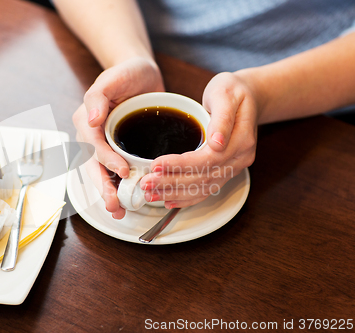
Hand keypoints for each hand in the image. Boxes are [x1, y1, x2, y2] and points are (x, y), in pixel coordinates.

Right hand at [73, 56, 163, 218]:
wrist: (142, 75)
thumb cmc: (127, 73)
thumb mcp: (112, 77)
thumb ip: (98, 96)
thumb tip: (90, 119)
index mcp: (86, 121)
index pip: (93, 145)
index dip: (106, 160)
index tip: (123, 171)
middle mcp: (92, 136)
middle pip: (94, 166)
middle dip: (103, 187)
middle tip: (114, 205)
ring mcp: (105, 145)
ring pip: (103, 173)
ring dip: (109, 193)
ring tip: (119, 211)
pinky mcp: (119, 150)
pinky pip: (116, 171)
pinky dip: (121, 186)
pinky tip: (130, 200)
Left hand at [140, 72, 258, 207]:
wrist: (247, 96)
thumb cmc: (233, 91)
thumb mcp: (226, 93)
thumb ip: (222, 117)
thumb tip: (217, 142)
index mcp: (241, 140)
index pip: (207, 159)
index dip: (180, 165)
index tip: (156, 164)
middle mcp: (239, 158)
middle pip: (202, 178)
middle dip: (171, 183)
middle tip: (146, 183)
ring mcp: (233, 167)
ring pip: (202, 188)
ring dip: (175, 194)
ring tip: (151, 194)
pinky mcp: (225, 171)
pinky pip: (206, 189)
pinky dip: (186, 198)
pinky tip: (168, 200)